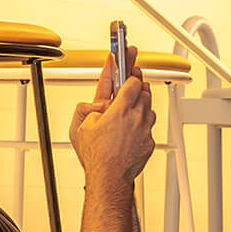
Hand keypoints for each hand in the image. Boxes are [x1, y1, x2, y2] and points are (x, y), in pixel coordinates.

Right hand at [71, 48, 155, 185]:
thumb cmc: (96, 157)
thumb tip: (95, 104)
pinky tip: (134, 125)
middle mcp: (136, 116)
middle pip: (143, 89)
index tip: (127, 52)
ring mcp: (144, 129)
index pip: (130, 80)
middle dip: (136, 81)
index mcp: (120, 109)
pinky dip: (143, 121)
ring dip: (142, 100)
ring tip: (133, 100)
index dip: (128, 66)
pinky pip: (149, 125)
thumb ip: (88, 109)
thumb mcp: (80, 127)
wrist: (109, 178)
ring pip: (149, 106)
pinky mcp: (148, 141)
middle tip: (131, 75)